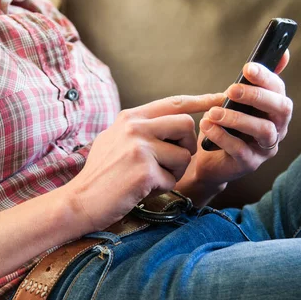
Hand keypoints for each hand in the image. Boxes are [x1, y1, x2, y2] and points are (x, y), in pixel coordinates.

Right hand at [65, 93, 224, 231]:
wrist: (80, 201)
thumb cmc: (101, 174)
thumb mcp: (115, 139)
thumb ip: (141, 128)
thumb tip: (172, 119)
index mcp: (130, 117)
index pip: (174, 103)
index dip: (201, 100)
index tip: (220, 98)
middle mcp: (135, 127)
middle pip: (186, 125)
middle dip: (187, 146)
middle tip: (172, 161)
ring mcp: (139, 148)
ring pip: (184, 155)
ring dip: (176, 172)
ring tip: (153, 178)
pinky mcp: (144, 171)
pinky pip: (173, 179)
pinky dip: (163, 188)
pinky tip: (143, 190)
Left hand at [176, 52, 292, 205]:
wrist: (208, 159)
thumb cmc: (226, 124)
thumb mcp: (238, 100)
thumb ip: (256, 80)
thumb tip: (284, 52)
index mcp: (276, 109)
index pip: (280, 90)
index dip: (266, 77)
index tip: (247, 68)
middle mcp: (278, 128)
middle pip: (281, 109)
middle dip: (257, 96)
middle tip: (231, 90)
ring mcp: (266, 148)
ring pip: (263, 130)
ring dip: (238, 118)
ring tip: (214, 112)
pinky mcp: (250, 164)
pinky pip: (241, 150)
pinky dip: (223, 137)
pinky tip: (208, 127)